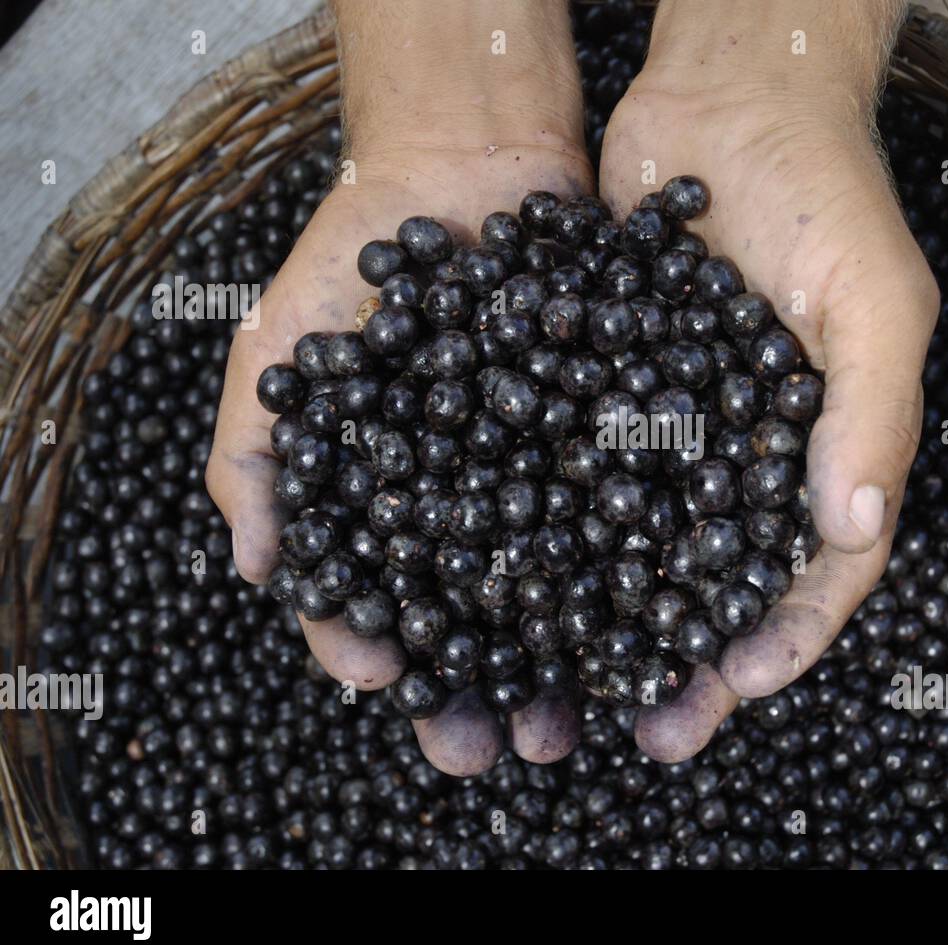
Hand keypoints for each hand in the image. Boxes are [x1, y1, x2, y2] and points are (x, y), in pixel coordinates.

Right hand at [207, 0, 589, 775]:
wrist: (467, 163)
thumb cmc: (361, 258)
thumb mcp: (284, 348)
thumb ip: (255, 455)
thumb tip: (259, 572)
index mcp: (393, 507)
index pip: (380, 605)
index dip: (383, 654)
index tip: (394, 691)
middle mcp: (476, 508)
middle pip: (484, 622)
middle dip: (496, 689)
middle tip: (518, 745)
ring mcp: (549, 478)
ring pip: (565, 590)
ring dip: (575, 658)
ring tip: (588, 712)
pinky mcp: (614, 439)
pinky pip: (631, 511)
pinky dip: (644, 565)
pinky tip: (659, 613)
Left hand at [598, 0, 937, 759]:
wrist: (727, 94)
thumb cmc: (823, 189)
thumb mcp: (875, 298)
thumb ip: (872, 415)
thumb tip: (853, 534)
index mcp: (828, 448)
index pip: (819, 568)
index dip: (785, 636)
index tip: (740, 687)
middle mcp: (749, 454)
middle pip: (723, 579)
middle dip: (693, 657)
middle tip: (654, 729)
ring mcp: (677, 428)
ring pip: (647, 546)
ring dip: (617, 619)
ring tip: (576, 683)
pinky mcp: (608, 390)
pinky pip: (586, 473)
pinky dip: (558, 530)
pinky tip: (516, 578)